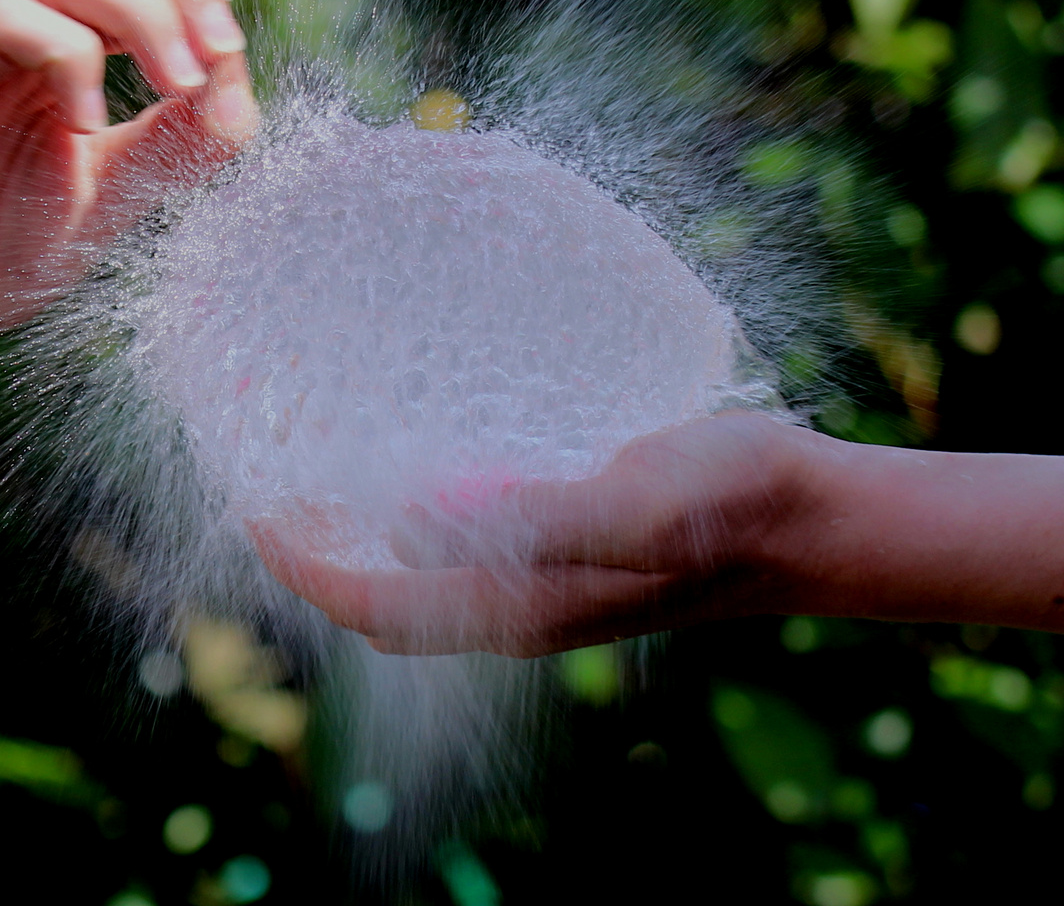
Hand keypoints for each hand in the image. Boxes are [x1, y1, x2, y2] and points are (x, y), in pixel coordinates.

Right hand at [0, 0, 257, 380]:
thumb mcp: (106, 196)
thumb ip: (172, 148)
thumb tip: (240, 99)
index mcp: (41, 33)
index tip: (225, 63)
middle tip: (208, 62)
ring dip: (141, 12)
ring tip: (171, 89)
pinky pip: (4, 17)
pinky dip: (72, 59)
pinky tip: (87, 130)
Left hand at [247, 413, 825, 656]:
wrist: (809, 519)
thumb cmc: (731, 506)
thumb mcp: (634, 504)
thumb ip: (531, 518)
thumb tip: (411, 515)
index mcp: (520, 610)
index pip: (375, 607)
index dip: (306, 568)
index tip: (254, 509)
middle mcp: (518, 609)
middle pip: (385, 603)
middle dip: (318, 556)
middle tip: (273, 482)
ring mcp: (541, 583)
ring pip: (420, 576)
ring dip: (361, 534)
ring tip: (321, 464)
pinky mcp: (564, 548)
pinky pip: (463, 545)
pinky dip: (414, 513)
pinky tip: (416, 453)